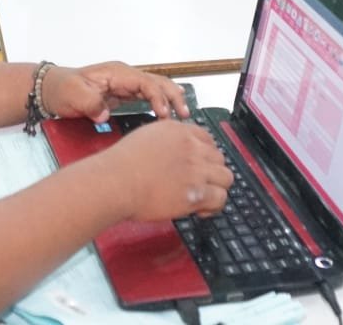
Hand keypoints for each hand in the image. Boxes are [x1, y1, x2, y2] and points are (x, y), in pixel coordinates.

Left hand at [43, 61, 190, 121]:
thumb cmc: (62, 88)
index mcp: (117, 73)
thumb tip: (105, 114)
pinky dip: (160, 103)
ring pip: (156, 88)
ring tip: (183, 113)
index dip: (158, 97)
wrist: (51, 89)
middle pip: (158, 81)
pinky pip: (148, 96)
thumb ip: (91, 103)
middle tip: (185, 113)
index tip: (164, 113)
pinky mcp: (123, 95)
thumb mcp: (73, 95)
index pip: (146, 82)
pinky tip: (167, 114)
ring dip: (170, 98)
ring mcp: (125, 84)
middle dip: (173, 95)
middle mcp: (124, 76)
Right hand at [106, 120, 232, 220]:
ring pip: (226, 177)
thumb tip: (172, 152)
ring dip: (217, 187)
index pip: (207, 139)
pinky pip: (220, 198)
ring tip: (203, 197)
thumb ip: (166, 141)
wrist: (117, 181)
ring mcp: (197, 170)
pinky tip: (201, 210)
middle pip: (219, 158)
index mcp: (180, 131)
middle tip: (199, 184)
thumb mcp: (146, 137)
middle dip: (211, 171)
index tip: (200, 165)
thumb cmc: (122, 164)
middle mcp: (192, 148)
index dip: (206, 154)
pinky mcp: (197, 193)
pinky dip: (214, 206)